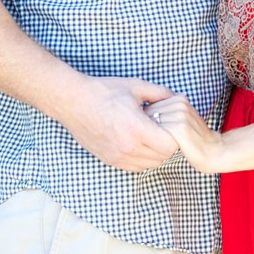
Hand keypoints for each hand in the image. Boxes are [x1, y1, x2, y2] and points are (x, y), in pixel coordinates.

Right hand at [61, 74, 178, 171]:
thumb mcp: (136, 87)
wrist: (74, 101)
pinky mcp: (109, 160)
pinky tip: (137, 141)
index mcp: (137, 129)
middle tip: (161, 128)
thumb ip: (160, 93)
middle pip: (162, 157)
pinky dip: (141, 158)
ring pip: (149, 165)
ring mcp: (118, 157)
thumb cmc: (104, 91)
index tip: (170, 124)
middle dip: (166, 144)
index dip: (174, 136)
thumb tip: (179, 98)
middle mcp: (128, 148)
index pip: (170, 146)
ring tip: (149, 134)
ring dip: (154, 153)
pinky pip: (135, 167)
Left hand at [144, 95, 222, 173]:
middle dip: (146, 127)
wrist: (214, 151)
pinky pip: (158, 134)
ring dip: (149, 135)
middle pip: (150, 113)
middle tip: (151, 140)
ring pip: (152, 123)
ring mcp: (181, 114)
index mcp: (179, 98)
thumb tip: (142, 114)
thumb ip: (167, 112)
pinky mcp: (180, 128)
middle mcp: (180, 103)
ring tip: (156, 145)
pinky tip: (160, 149)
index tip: (153, 132)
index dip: (147, 121)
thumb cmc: (194, 138)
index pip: (151, 104)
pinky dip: (155, 142)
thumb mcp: (182, 119)